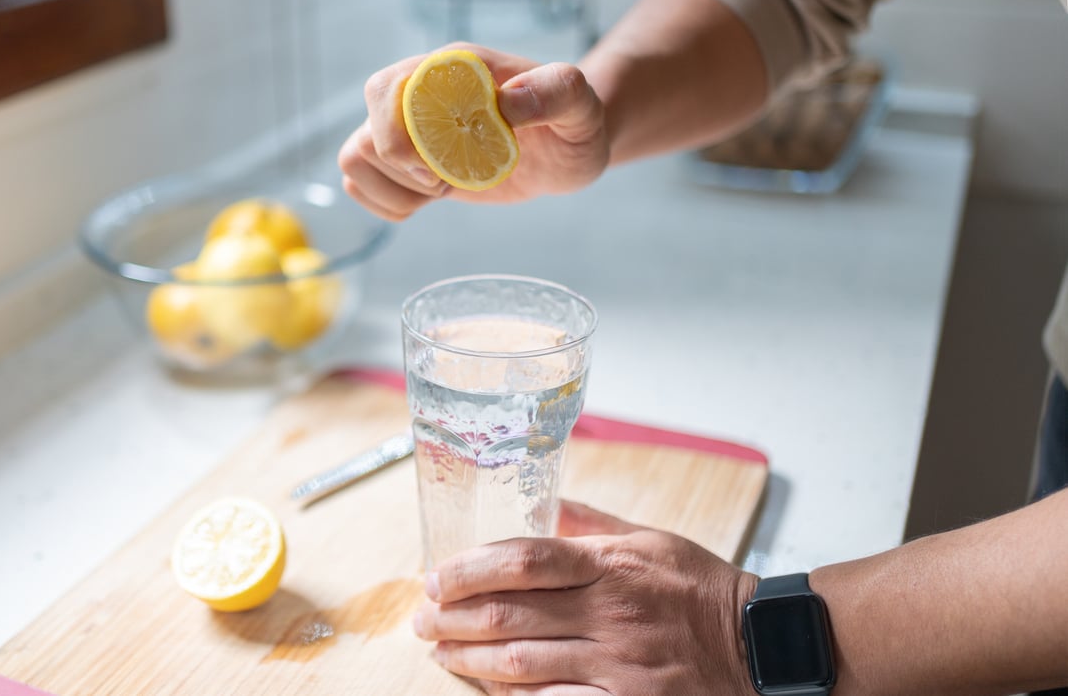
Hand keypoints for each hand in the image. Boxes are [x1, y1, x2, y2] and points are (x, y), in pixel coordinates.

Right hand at [338, 43, 609, 220]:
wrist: (570, 148)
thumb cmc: (576, 122)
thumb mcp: (581, 106)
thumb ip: (556, 91)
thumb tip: (508, 102)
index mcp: (451, 69)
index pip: (387, 87)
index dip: (397, 134)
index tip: (438, 168)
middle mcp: (420, 95)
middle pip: (363, 129)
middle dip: (397, 170)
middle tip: (445, 182)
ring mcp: (410, 131)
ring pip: (355, 159)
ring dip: (392, 188)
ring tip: (440, 190)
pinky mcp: (410, 164)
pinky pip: (362, 183)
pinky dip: (387, 203)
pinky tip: (428, 202)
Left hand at [413, 501, 758, 695]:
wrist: (758, 647)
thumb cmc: (701, 590)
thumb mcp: (650, 539)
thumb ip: (590, 524)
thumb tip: (541, 504)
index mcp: (612, 565)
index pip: (525, 559)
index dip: (470, 569)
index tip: (437, 576)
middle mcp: (610, 613)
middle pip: (510, 614)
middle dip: (453, 617)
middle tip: (422, 618)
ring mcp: (618, 664)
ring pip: (520, 663)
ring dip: (468, 658)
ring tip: (440, 651)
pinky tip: (487, 688)